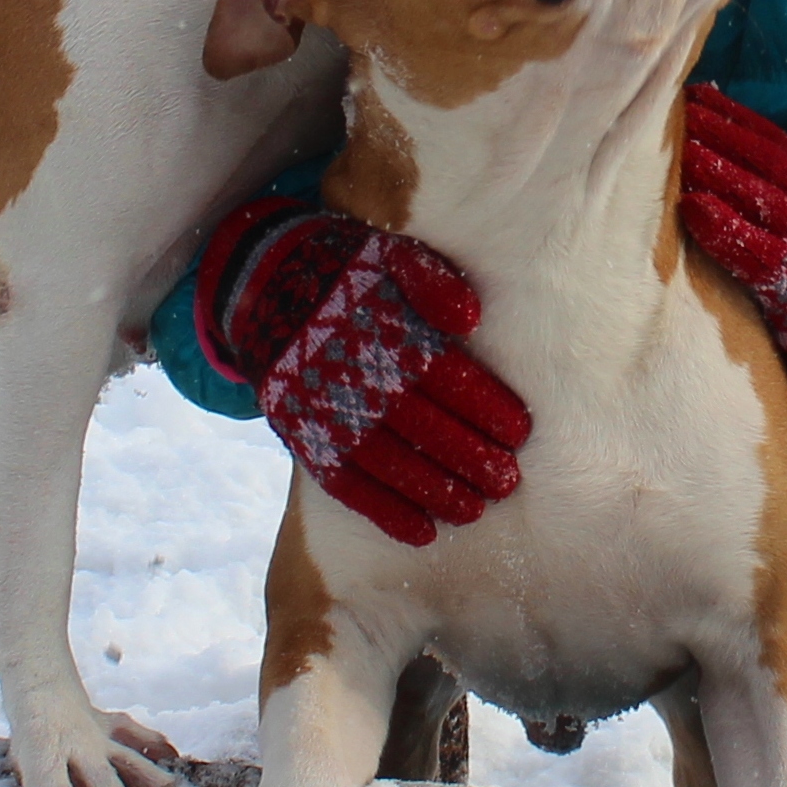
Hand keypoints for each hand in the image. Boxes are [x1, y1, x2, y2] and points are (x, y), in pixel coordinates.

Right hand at [199, 199, 530, 545]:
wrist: (267, 287)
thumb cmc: (350, 274)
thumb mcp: (392, 256)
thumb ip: (432, 281)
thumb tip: (470, 315)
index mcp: (387, 334)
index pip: (448, 379)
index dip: (486, 409)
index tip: (519, 434)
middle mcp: (360, 378)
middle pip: (425, 428)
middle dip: (471, 458)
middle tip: (507, 482)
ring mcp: (330, 413)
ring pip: (391, 464)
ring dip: (435, 491)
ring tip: (473, 510)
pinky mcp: (307, 438)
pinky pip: (349, 485)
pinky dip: (386, 511)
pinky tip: (423, 531)